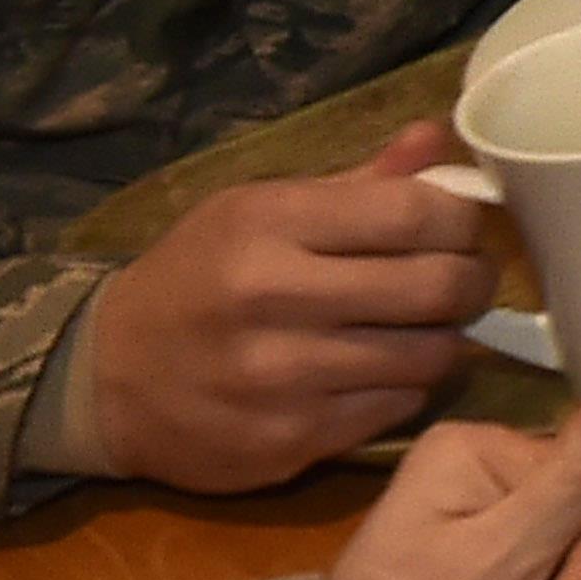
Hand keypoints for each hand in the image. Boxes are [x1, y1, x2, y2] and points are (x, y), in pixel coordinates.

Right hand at [75, 122, 500, 489]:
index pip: (415, 213)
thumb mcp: (254, 210)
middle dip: (474, 280)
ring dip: (445, 340)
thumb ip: (354, 182)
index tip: (461, 227)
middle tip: (467, 279)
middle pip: (438, 287)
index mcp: (268, 223)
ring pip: (429, 357)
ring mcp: (286, 378)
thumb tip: (438, 137)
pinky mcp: (293, 442)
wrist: (106, 377)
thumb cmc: (193, 278)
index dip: (460, 220)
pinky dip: (405, 387)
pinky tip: (381, 371)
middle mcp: (277, 297)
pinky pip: (396, 408)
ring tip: (425, 327)